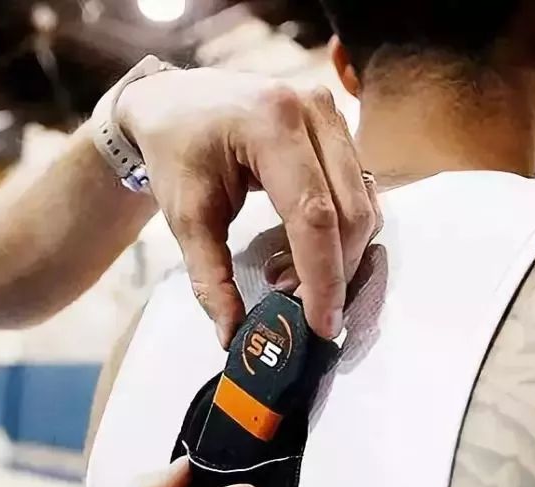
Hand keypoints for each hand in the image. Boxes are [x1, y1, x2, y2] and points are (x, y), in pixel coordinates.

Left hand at [117, 66, 380, 345]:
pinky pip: (358, 190)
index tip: (322, 326)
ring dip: (337, 255)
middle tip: (295, 308)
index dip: (322, 277)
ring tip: (285, 275)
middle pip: (350, 211)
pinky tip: (298, 248)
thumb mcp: (185, 217)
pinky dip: (339, 231)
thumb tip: (232, 336)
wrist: (172, 102)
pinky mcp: (339, 125)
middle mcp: (312, 109)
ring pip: (362, 204)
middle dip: (334, 272)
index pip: (313, 213)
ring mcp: (331, 113)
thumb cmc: (174, 153)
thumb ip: (210, 278)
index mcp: (270, 124)